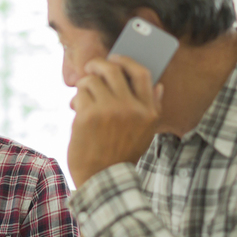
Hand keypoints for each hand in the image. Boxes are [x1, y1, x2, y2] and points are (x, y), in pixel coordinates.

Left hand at [67, 55, 162, 185]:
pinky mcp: (89, 116)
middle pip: (113, 69)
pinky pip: (80, 95)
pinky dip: (76, 100)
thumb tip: (159, 85)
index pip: (141, 73)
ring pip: (91, 81)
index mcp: (148, 111)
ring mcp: (109, 110)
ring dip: (84, 86)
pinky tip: (77, 111)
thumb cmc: (122, 154)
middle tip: (90, 67)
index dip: (126, 60)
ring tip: (82, 97)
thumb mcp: (146, 133)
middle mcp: (131, 108)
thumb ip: (153, 107)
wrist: (104, 179)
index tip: (115, 58)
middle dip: (98, 64)